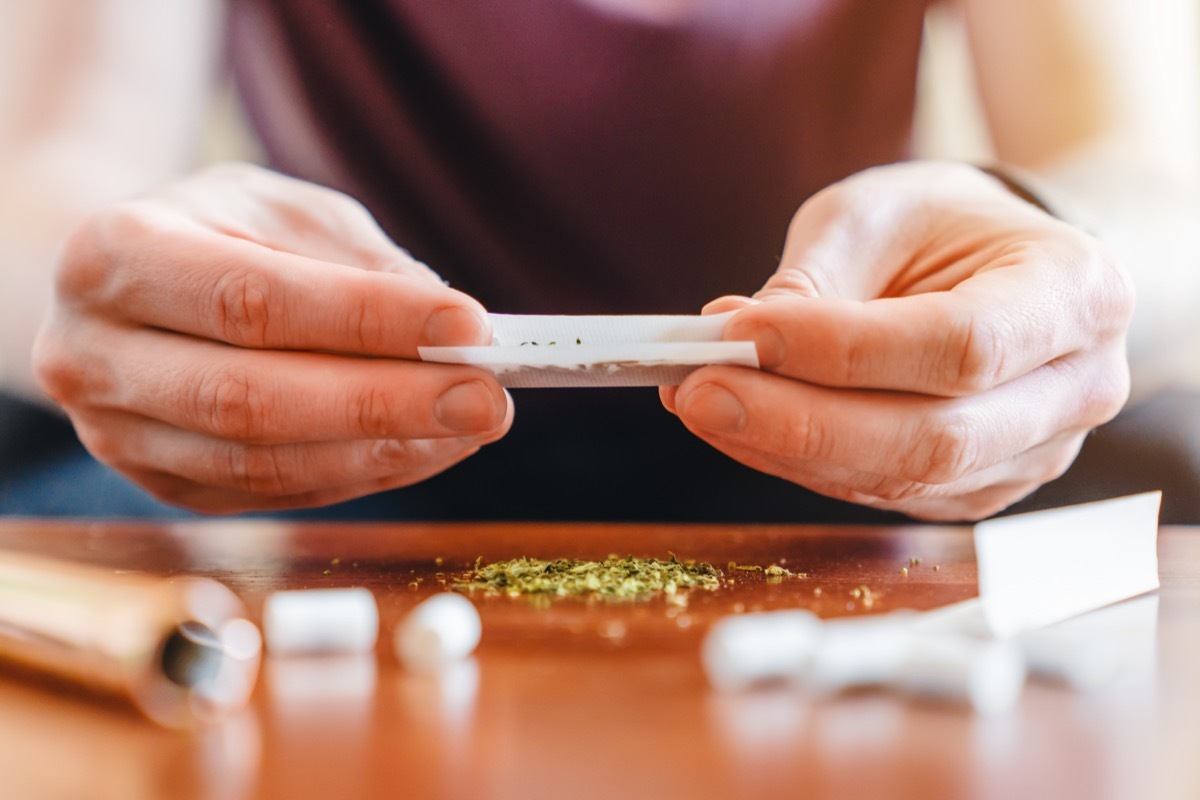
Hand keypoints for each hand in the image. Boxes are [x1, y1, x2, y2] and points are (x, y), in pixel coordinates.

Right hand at [34, 164, 510, 512]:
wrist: (127, 287)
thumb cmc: (220, 232)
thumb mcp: (282, 209)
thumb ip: (357, 264)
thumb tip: (450, 334)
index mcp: (115, 254)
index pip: (252, 300)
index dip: (365, 319)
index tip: (468, 325)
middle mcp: (94, 354)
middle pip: (249, 400)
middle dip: (384, 404)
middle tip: (487, 398)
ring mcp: (116, 434)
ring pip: (261, 465)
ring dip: (384, 451)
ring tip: (473, 424)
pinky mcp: (160, 485)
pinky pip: (272, 495)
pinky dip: (362, 474)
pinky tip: (428, 448)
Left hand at [662, 161, 1134, 520]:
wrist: (996, 265)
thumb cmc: (941, 226)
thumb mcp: (877, 214)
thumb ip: (813, 280)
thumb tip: (728, 341)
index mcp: (1077, 294)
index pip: (961, 345)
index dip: (842, 350)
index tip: (738, 334)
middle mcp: (1076, 388)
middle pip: (934, 436)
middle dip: (800, 422)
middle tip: (696, 391)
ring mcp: (1031, 453)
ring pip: (900, 478)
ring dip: (784, 448)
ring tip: (698, 400)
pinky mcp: (976, 489)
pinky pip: (881, 492)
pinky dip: (798, 463)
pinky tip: (739, 426)